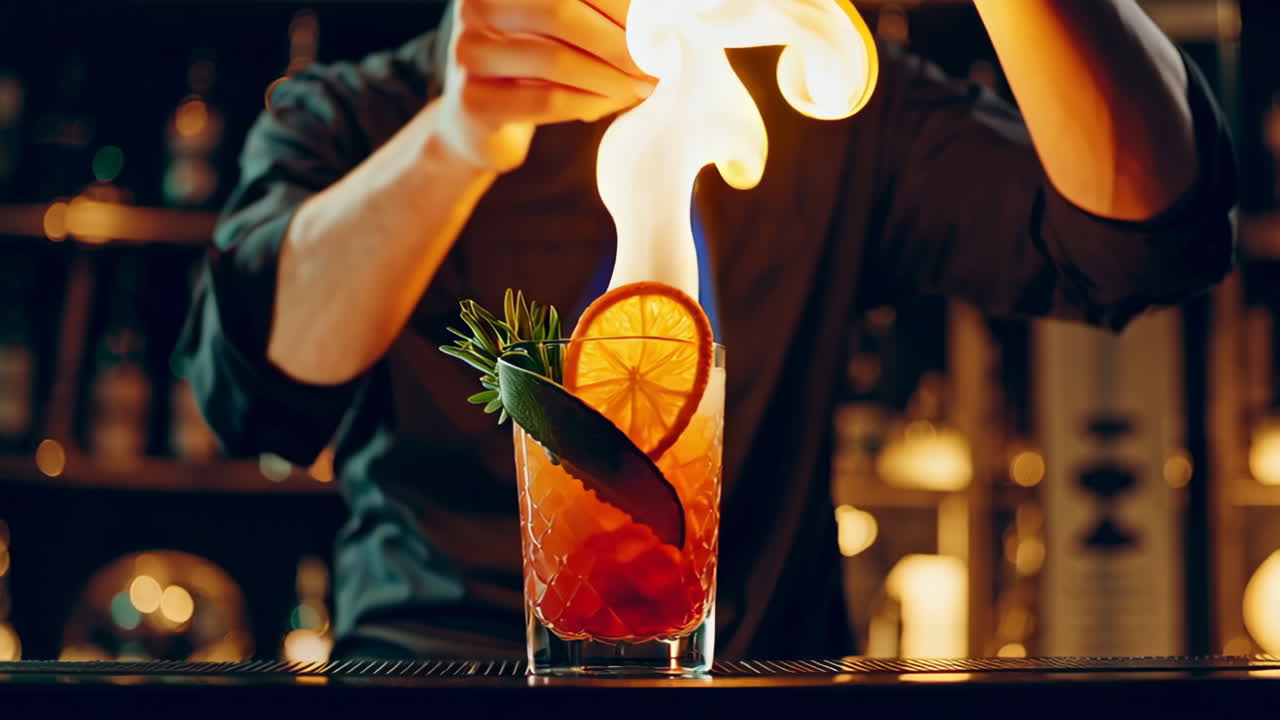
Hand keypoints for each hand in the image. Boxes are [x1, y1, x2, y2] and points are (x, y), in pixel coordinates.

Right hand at [437, 0, 655, 172]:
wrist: (480, 121)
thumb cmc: (533, 64)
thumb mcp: (560, 24)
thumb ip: (596, 12)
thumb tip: (659, 14)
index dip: (619, 2)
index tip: (659, 23)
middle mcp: (477, 5)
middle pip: (560, 11)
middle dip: (619, 39)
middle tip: (657, 61)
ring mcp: (469, 52)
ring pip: (555, 60)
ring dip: (610, 77)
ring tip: (642, 86)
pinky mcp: (475, 101)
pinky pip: (547, 101)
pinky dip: (590, 102)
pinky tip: (613, 103)